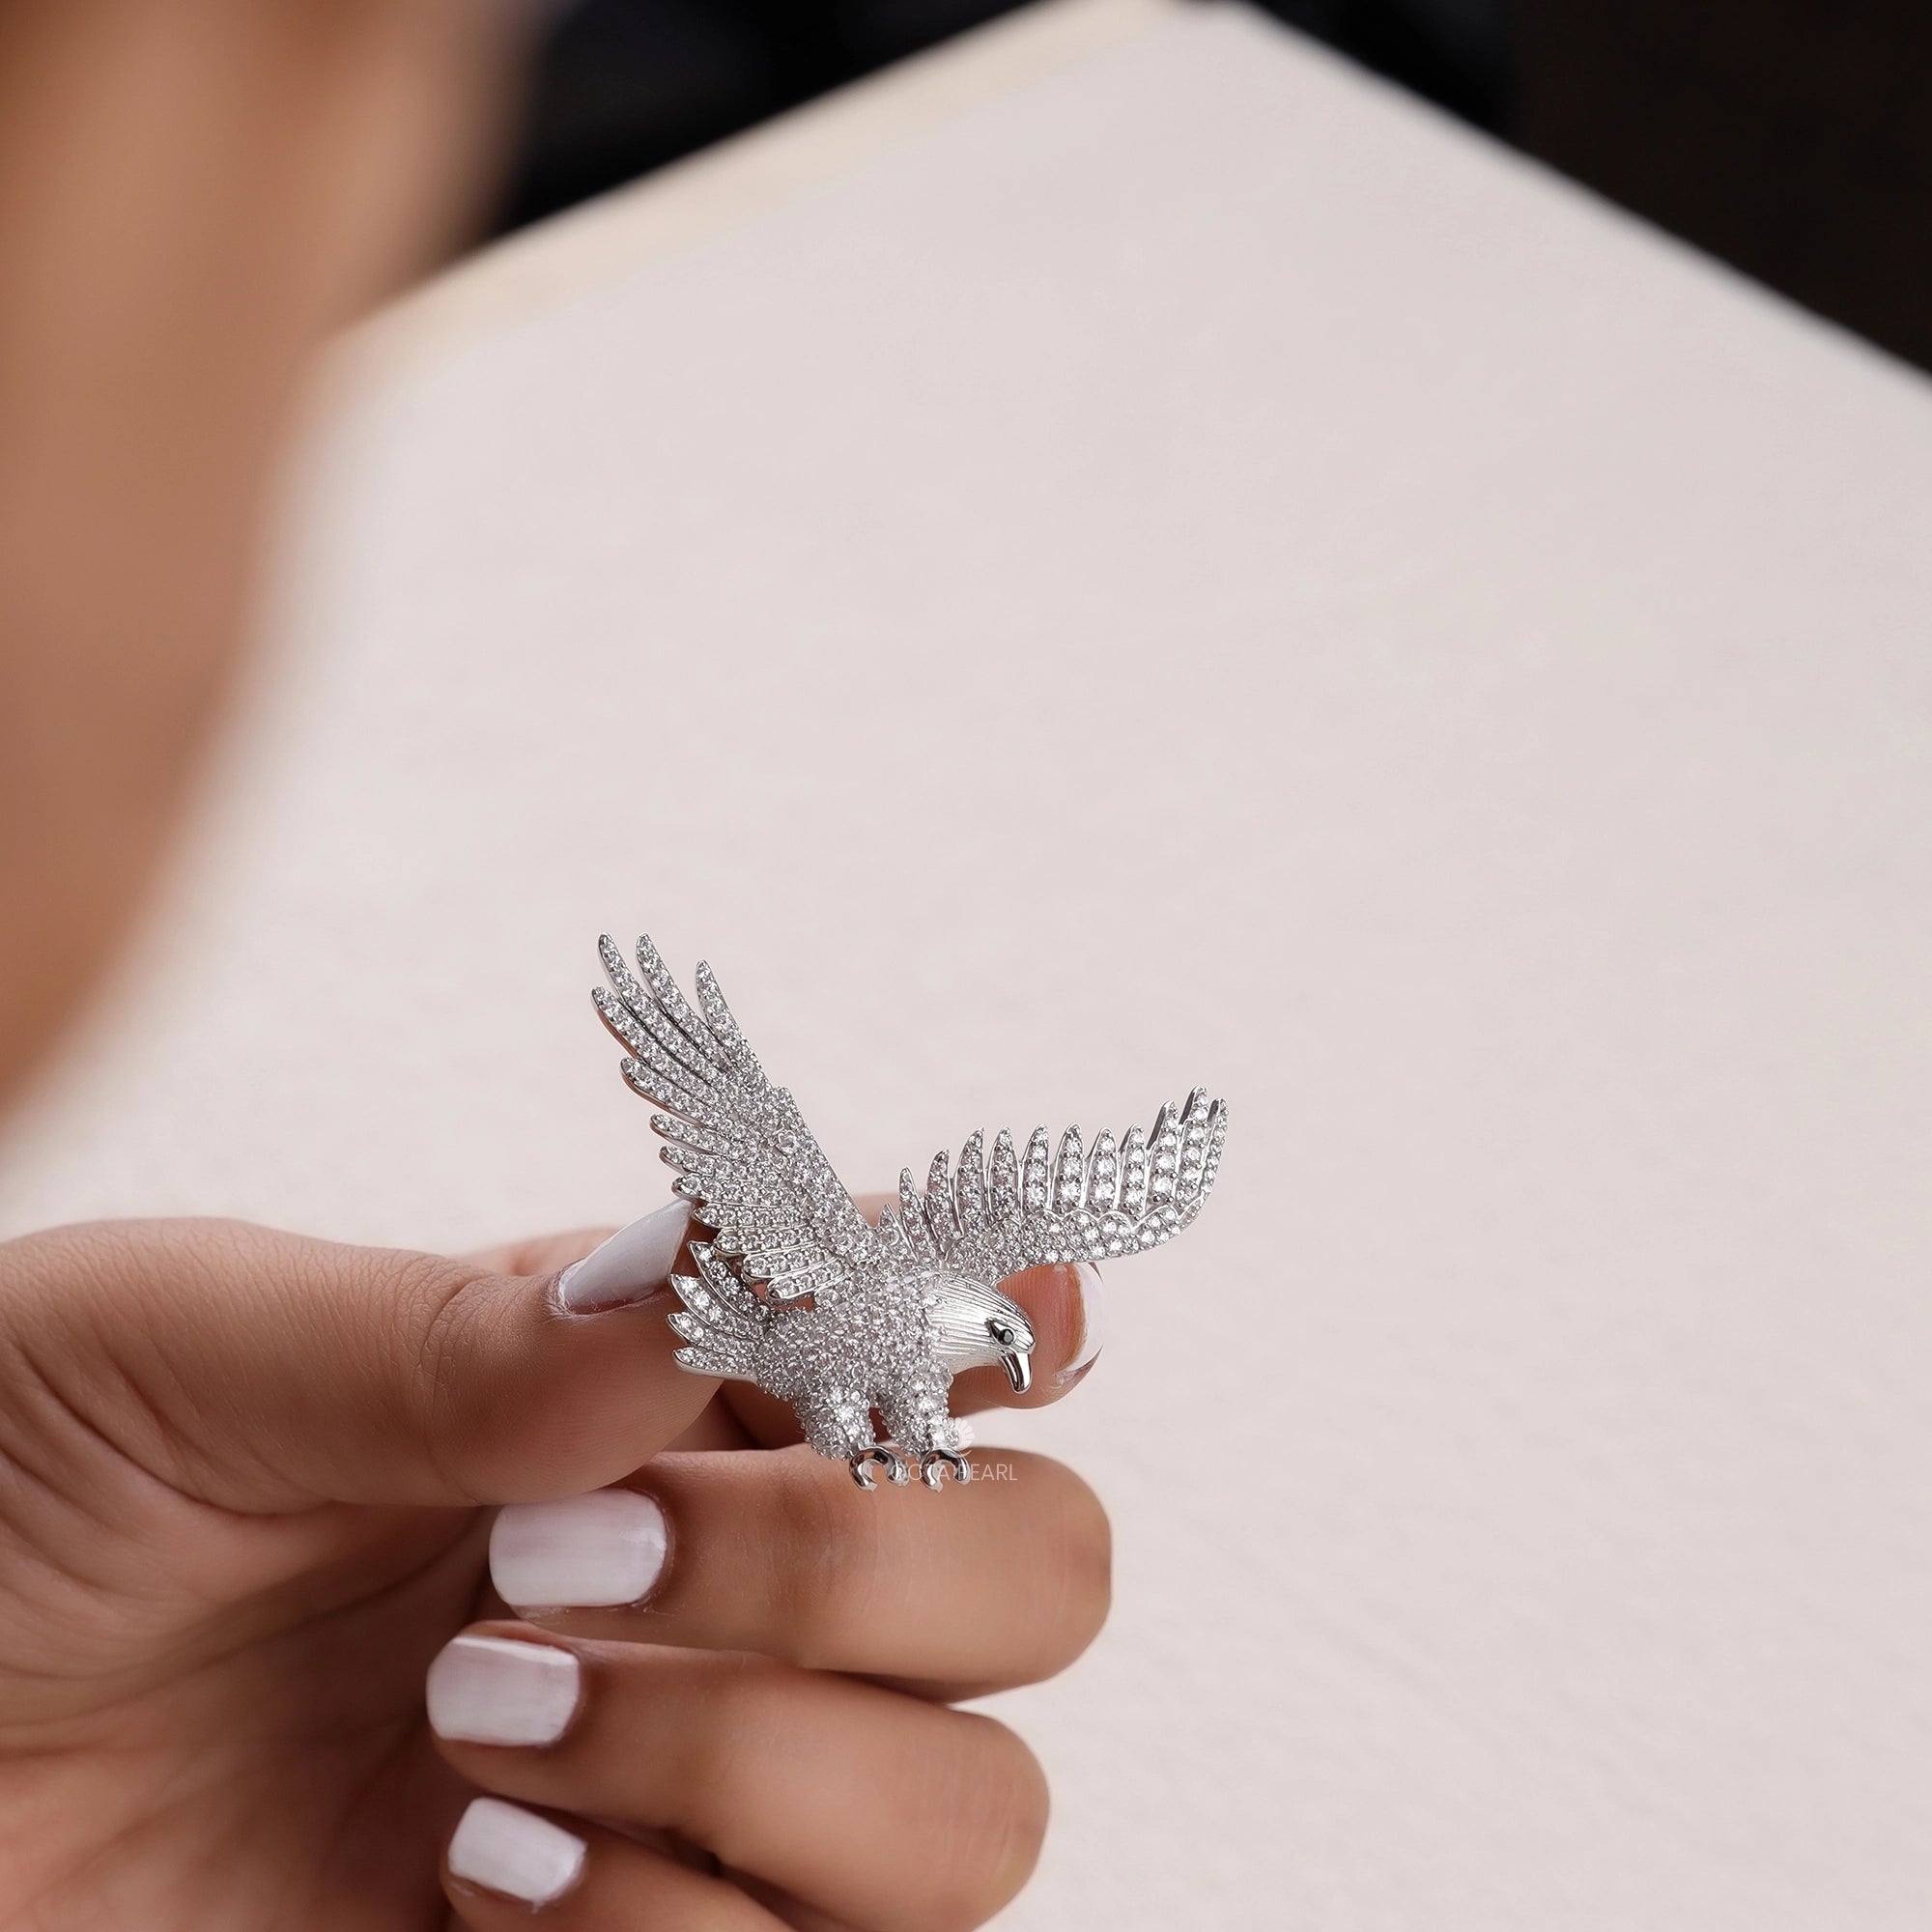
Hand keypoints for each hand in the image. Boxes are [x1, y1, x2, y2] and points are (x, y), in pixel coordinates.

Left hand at [0, 1208, 1105, 1929]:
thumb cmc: (9, 1500)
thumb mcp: (195, 1356)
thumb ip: (469, 1331)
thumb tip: (717, 1269)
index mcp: (652, 1389)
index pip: (942, 1331)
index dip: (1015, 1314)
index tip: (1009, 1315)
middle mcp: (720, 1583)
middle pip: (1042, 1575)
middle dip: (877, 1565)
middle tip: (596, 1557)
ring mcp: (691, 1795)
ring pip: (973, 1816)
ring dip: (757, 1767)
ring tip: (488, 1723)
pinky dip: (674, 1930)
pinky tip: (476, 1872)